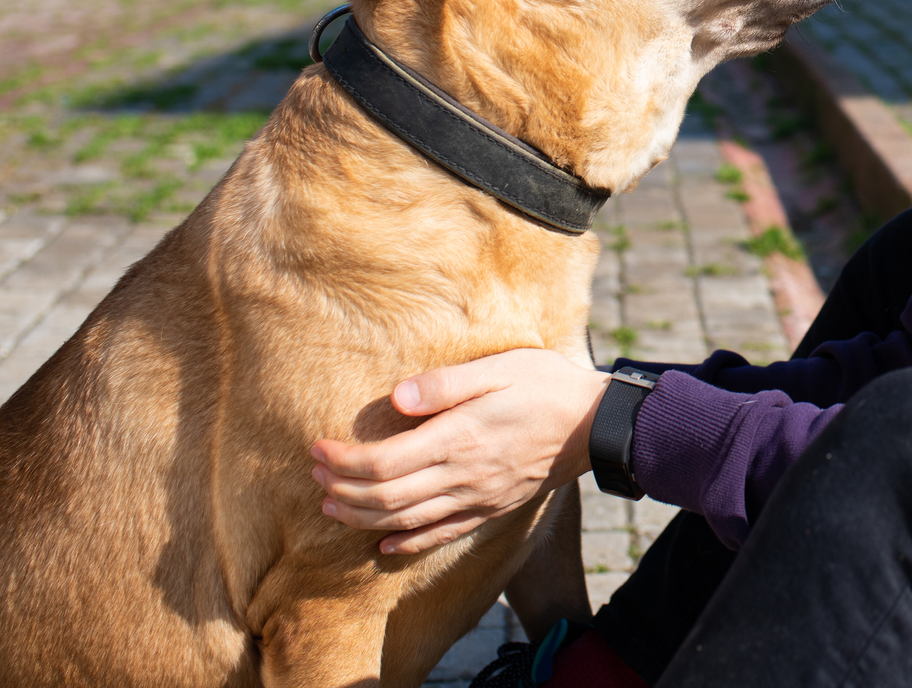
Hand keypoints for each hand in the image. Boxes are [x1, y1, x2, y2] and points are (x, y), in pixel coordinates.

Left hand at [311, 348, 607, 554]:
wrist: (597, 425)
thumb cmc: (547, 386)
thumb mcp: (500, 367)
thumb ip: (446, 383)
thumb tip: (397, 398)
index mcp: (459, 439)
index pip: (384, 462)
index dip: (344, 460)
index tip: (318, 447)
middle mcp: (463, 476)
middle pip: (386, 498)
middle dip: (343, 489)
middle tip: (315, 474)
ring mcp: (477, 498)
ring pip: (406, 521)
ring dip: (362, 517)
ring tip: (332, 505)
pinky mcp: (490, 509)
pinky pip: (441, 535)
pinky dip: (406, 543)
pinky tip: (384, 543)